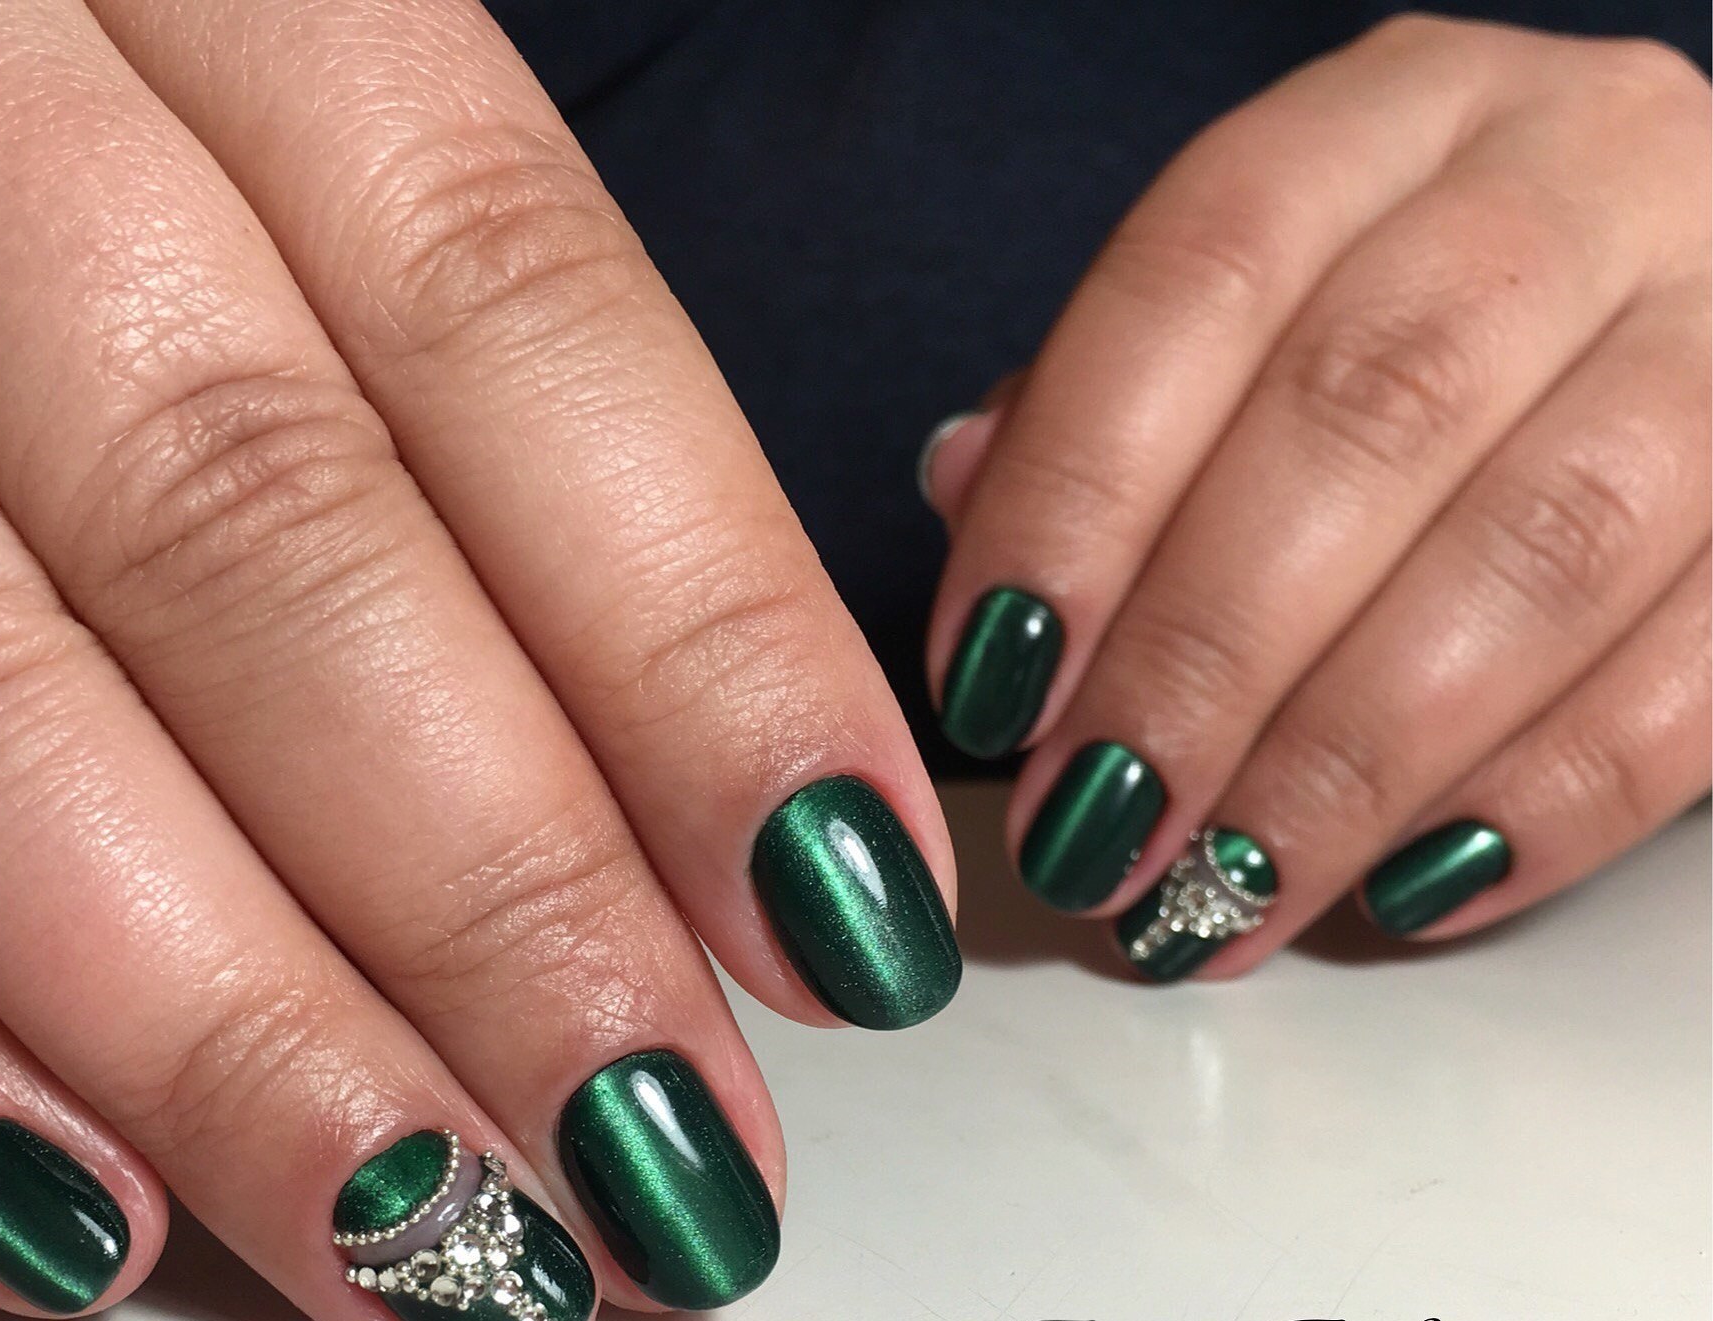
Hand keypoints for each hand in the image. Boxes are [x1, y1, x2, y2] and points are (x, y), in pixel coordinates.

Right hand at [0, 1, 960, 1314]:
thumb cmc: (23, 76)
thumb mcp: (243, 95)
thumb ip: (449, 370)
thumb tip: (716, 762)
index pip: (494, 298)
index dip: (691, 621)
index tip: (838, 893)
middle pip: (243, 521)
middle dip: (481, 879)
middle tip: (662, 1140)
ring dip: (210, 1014)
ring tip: (431, 1233)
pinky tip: (71, 1219)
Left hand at [924, 15, 1707, 981]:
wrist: (1685, 299)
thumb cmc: (1417, 325)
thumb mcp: (1259, 304)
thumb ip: (1110, 395)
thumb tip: (967, 489)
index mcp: (1398, 112)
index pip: (1203, 269)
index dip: (1079, 489)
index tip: (992, 674)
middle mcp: (1587, 171)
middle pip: (1370, 410)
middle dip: (1203, 655)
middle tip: (1093, 824)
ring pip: (1545, 549)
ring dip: (1351, 759)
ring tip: (1220, 892)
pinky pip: (1708, 670)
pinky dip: (1542, 803)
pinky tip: (1405, 890)